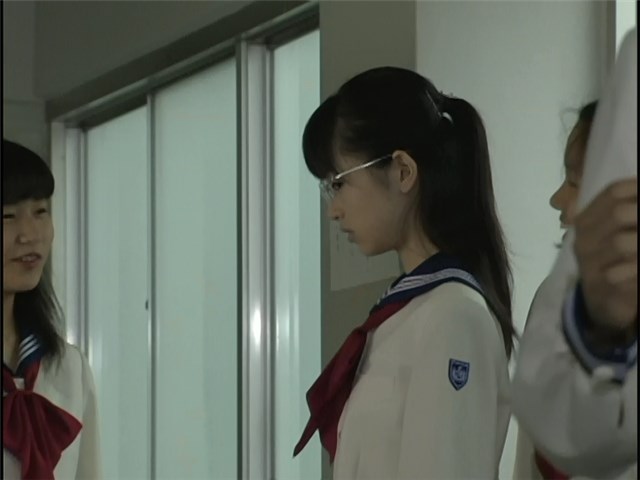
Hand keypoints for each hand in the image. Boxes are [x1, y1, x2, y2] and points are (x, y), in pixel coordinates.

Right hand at [574, 178, 636, 339]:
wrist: (604, 303)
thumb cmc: (617, 261)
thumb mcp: (618, 233)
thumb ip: (627, 212)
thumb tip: (639, 186)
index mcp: (588, 220)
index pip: (613, 192)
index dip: (637, 188)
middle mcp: (583, 239)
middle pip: (618, 213)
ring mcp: (588, 264)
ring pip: (621, 242)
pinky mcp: (599, 287)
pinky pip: (620, 274)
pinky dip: (637, 269)